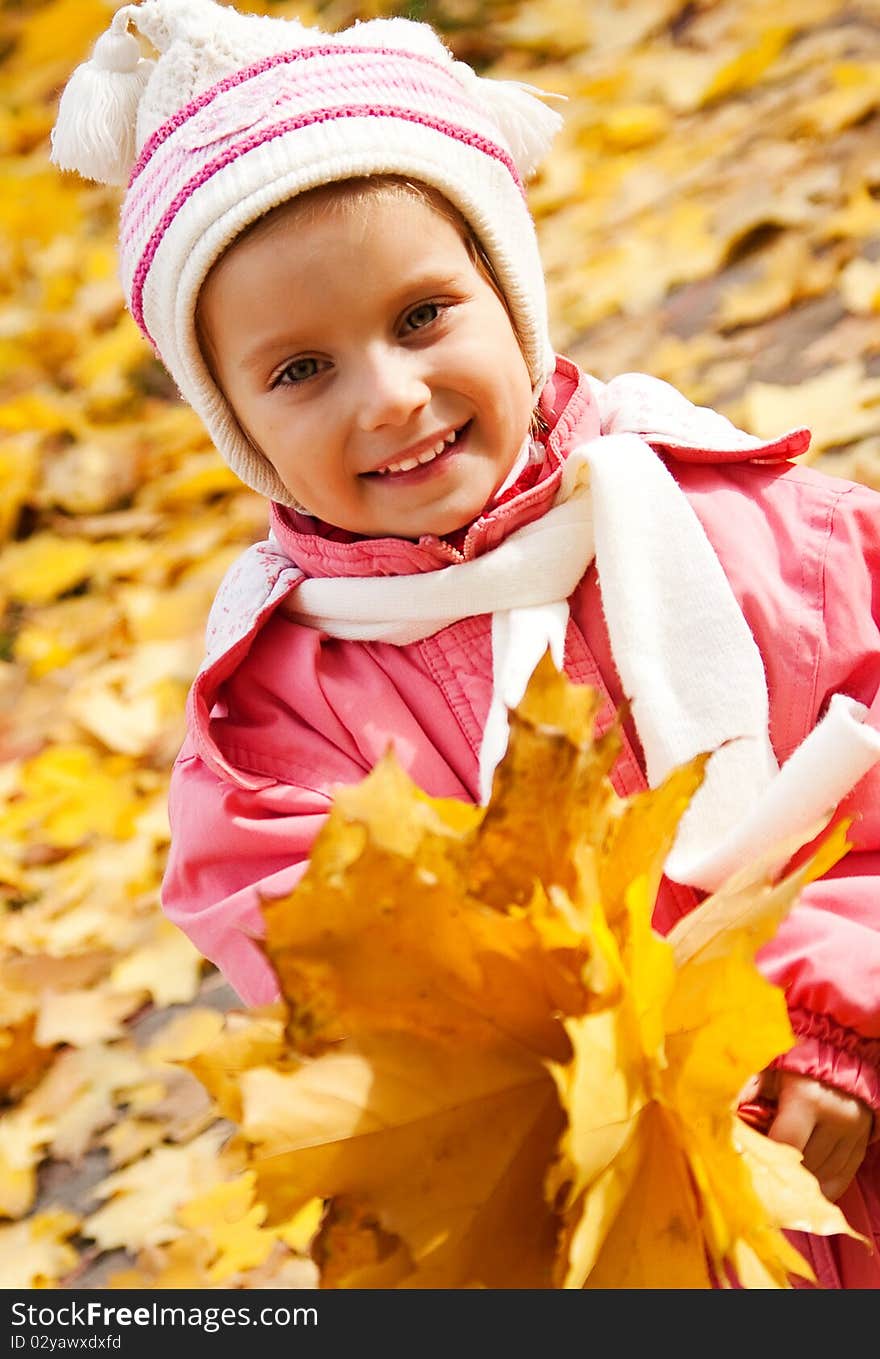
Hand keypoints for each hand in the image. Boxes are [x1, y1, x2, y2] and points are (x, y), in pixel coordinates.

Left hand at [743, 1069, 871, 1201]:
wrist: (843, 1062)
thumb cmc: (796, 1069)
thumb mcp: (771, 1073)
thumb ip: (749, 1091)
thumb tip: (726, 1115)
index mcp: (807, 1098)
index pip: (785, 1142)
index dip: (764, 1156)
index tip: (746, 1160)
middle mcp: (835, 1119)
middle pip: (804, 1166)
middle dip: (779, 1173)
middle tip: (758, 1177)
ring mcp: (852, 1135)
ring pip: (822, 1178)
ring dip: (799, 1184)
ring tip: (778, 1182)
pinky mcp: (860, 1146)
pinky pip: (840, 1180)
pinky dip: (820, 1189)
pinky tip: (802, 1190)